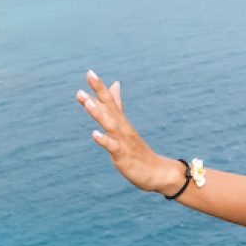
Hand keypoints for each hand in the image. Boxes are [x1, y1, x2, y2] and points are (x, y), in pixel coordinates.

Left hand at [76, 71, 177, 193]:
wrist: (158, 173)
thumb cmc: (138, 151)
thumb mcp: (125, 125)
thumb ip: (117, 105)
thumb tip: (115, 84)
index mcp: (121, 122)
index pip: (110, 101)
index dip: (100, 88)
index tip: (90, 72)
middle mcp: (122, 128)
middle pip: (110, 107)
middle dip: (99, 92)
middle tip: (90, 75)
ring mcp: (123, 141)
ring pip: (110, 124)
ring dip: (98, 113)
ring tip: (87, 102)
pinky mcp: (123, 156)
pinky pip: (113, 147)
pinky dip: (104, 140)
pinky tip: (94, 134)